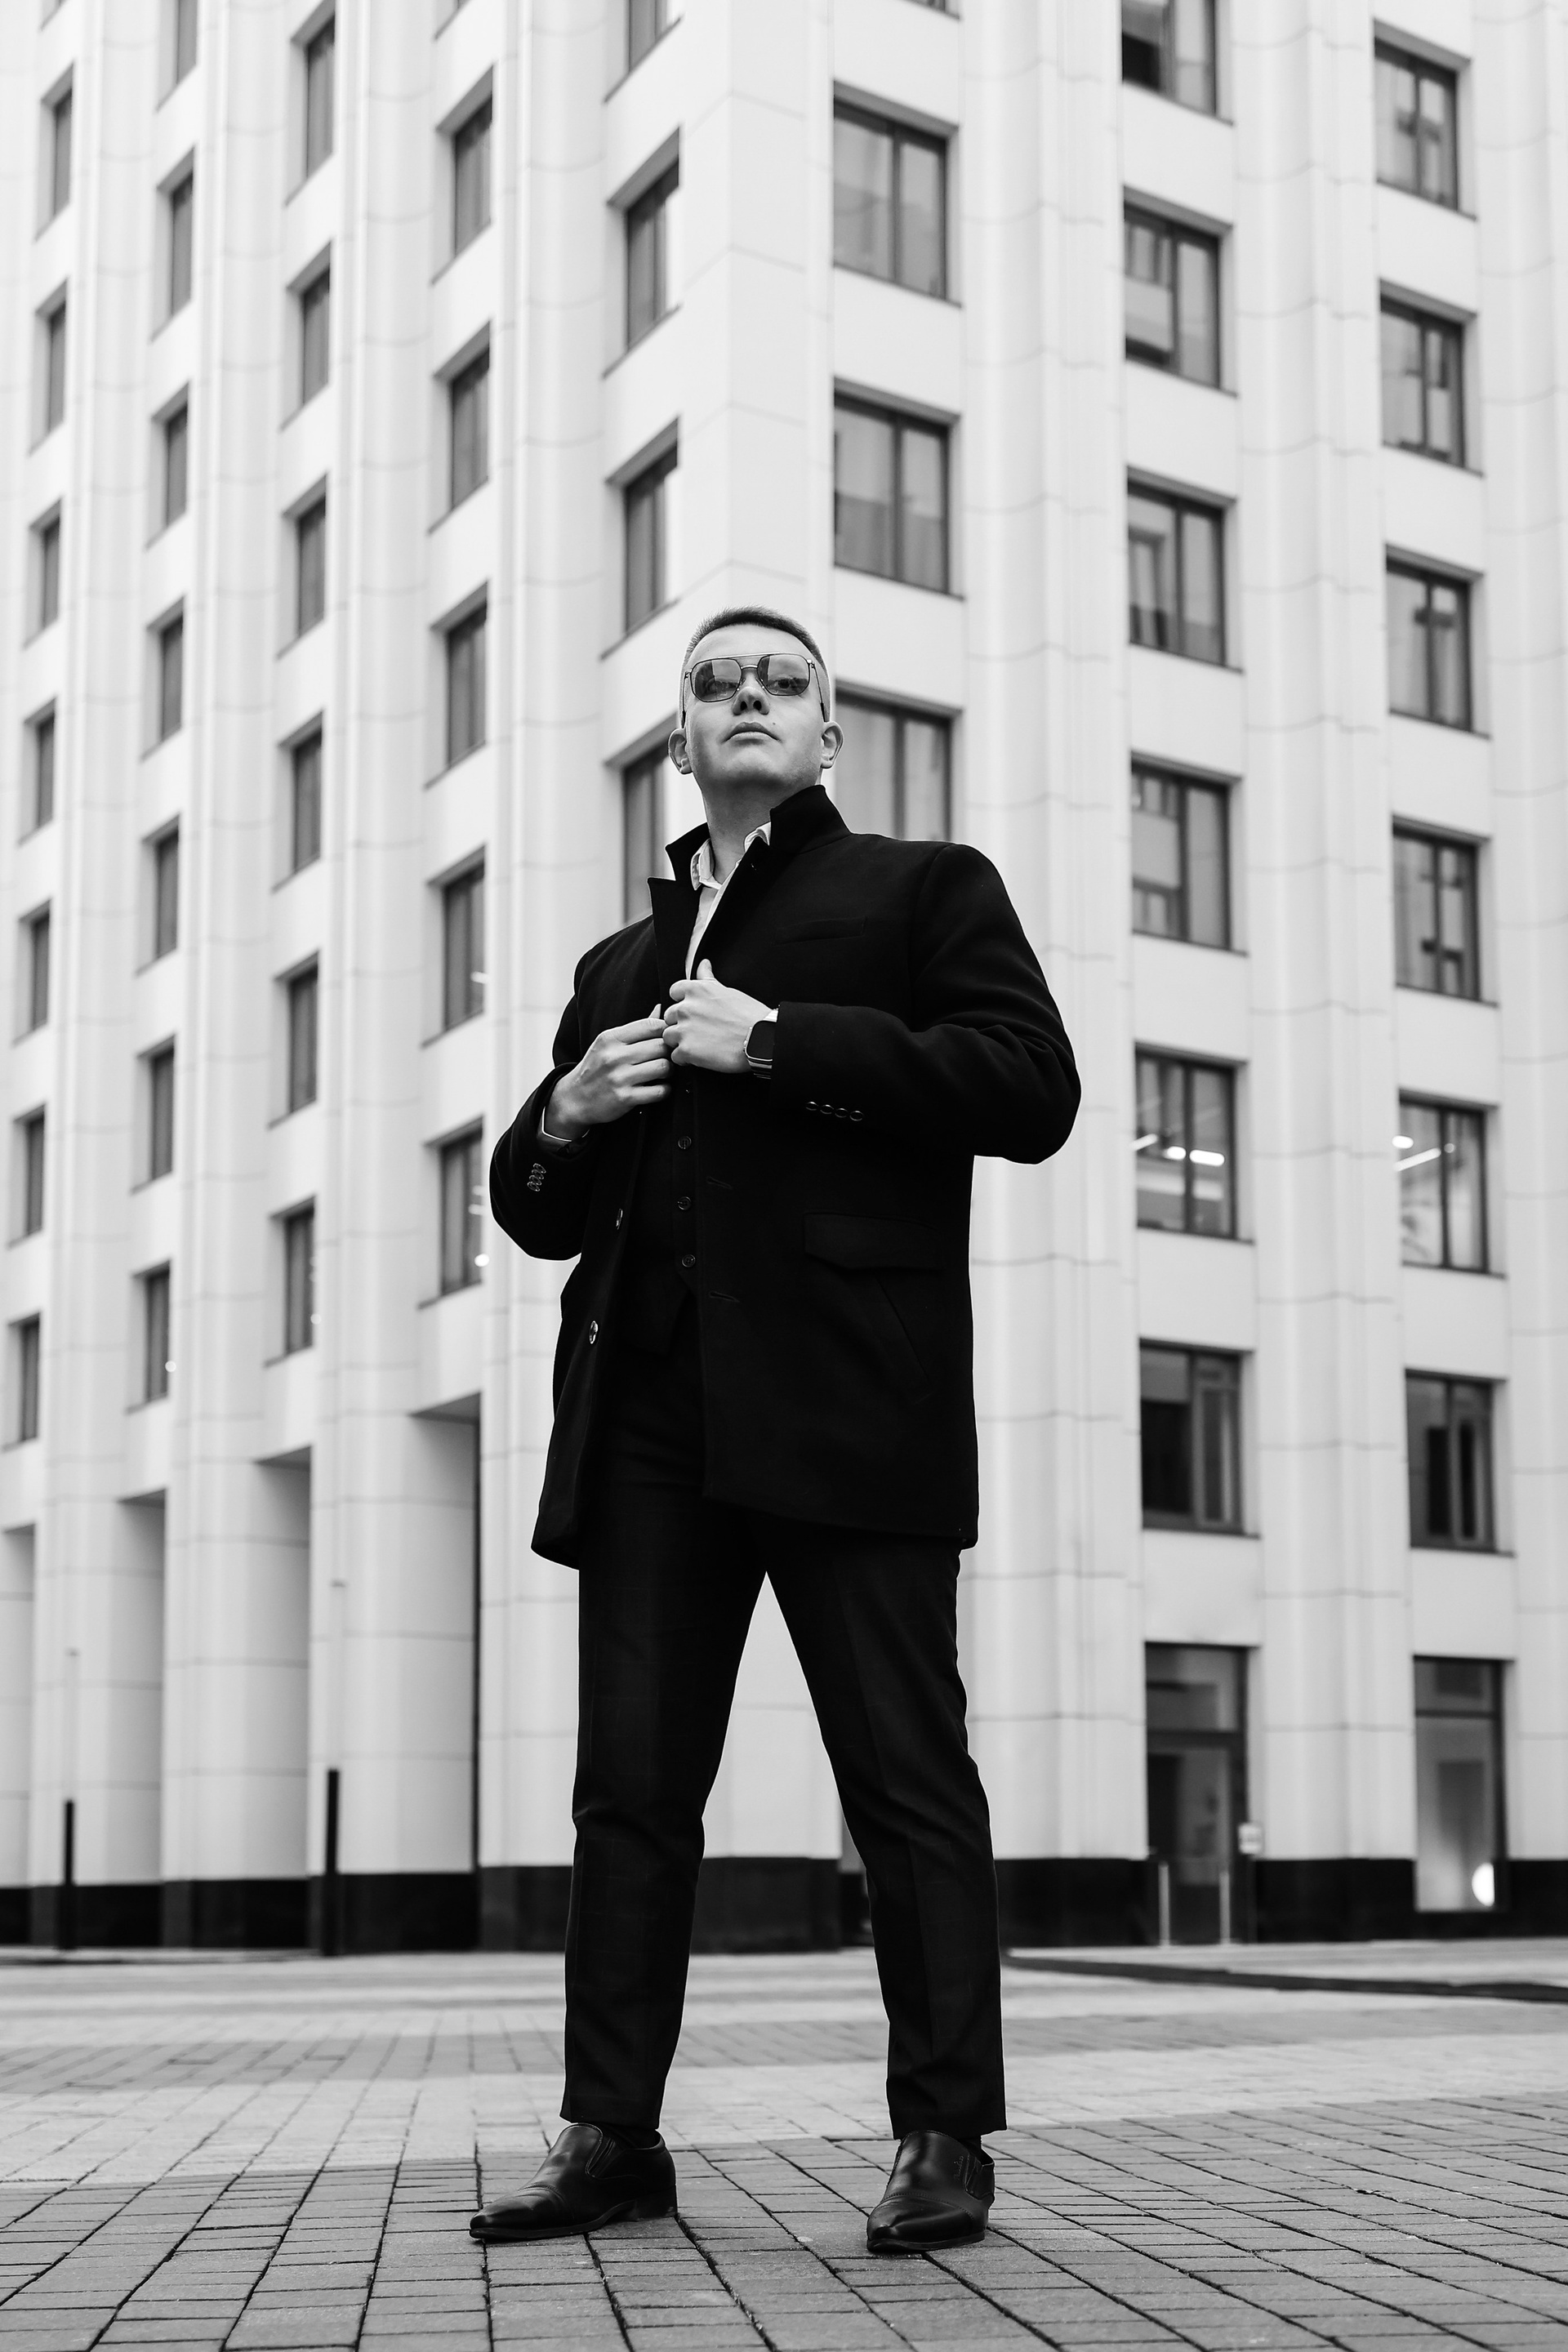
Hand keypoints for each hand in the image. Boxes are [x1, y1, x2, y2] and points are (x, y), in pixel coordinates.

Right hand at [548, 1010, 670, 1135]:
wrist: (575, 1098)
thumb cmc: (596, 1068)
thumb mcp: (608, 1044)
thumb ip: (635, 1029)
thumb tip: (660, 1010)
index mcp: (611, 1038)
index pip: (650, 1025)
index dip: (666, 1031)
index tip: (667, 1039)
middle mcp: (614, 1056)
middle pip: (660, 1046)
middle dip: (669, 1052)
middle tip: (667, 1057)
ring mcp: (619, 1078)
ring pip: (663, 1067)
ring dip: (669, 1071)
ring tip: (663, 1073)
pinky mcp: (625, 1098)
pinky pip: (659, 1091)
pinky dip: (664, 1090)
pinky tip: (658, 1088)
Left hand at [663, 962, 771, 1075]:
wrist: (761, 1038)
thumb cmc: (750, 1015)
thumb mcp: (727, 990)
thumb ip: (708, 978)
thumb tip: (703, 965)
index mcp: (695, 990)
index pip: (674, 992)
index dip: (682, 1003)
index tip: (693, 1011)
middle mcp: (686, 1008)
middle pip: (669, 1016)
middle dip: (680, 1023)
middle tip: (698, 1030)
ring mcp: (684, 1030)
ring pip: (668, 1036)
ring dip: (680, 1041)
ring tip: (700, 1044)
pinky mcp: (687, 1050)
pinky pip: (675, 1056)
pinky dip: (685, 1058)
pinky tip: (700, 1056)